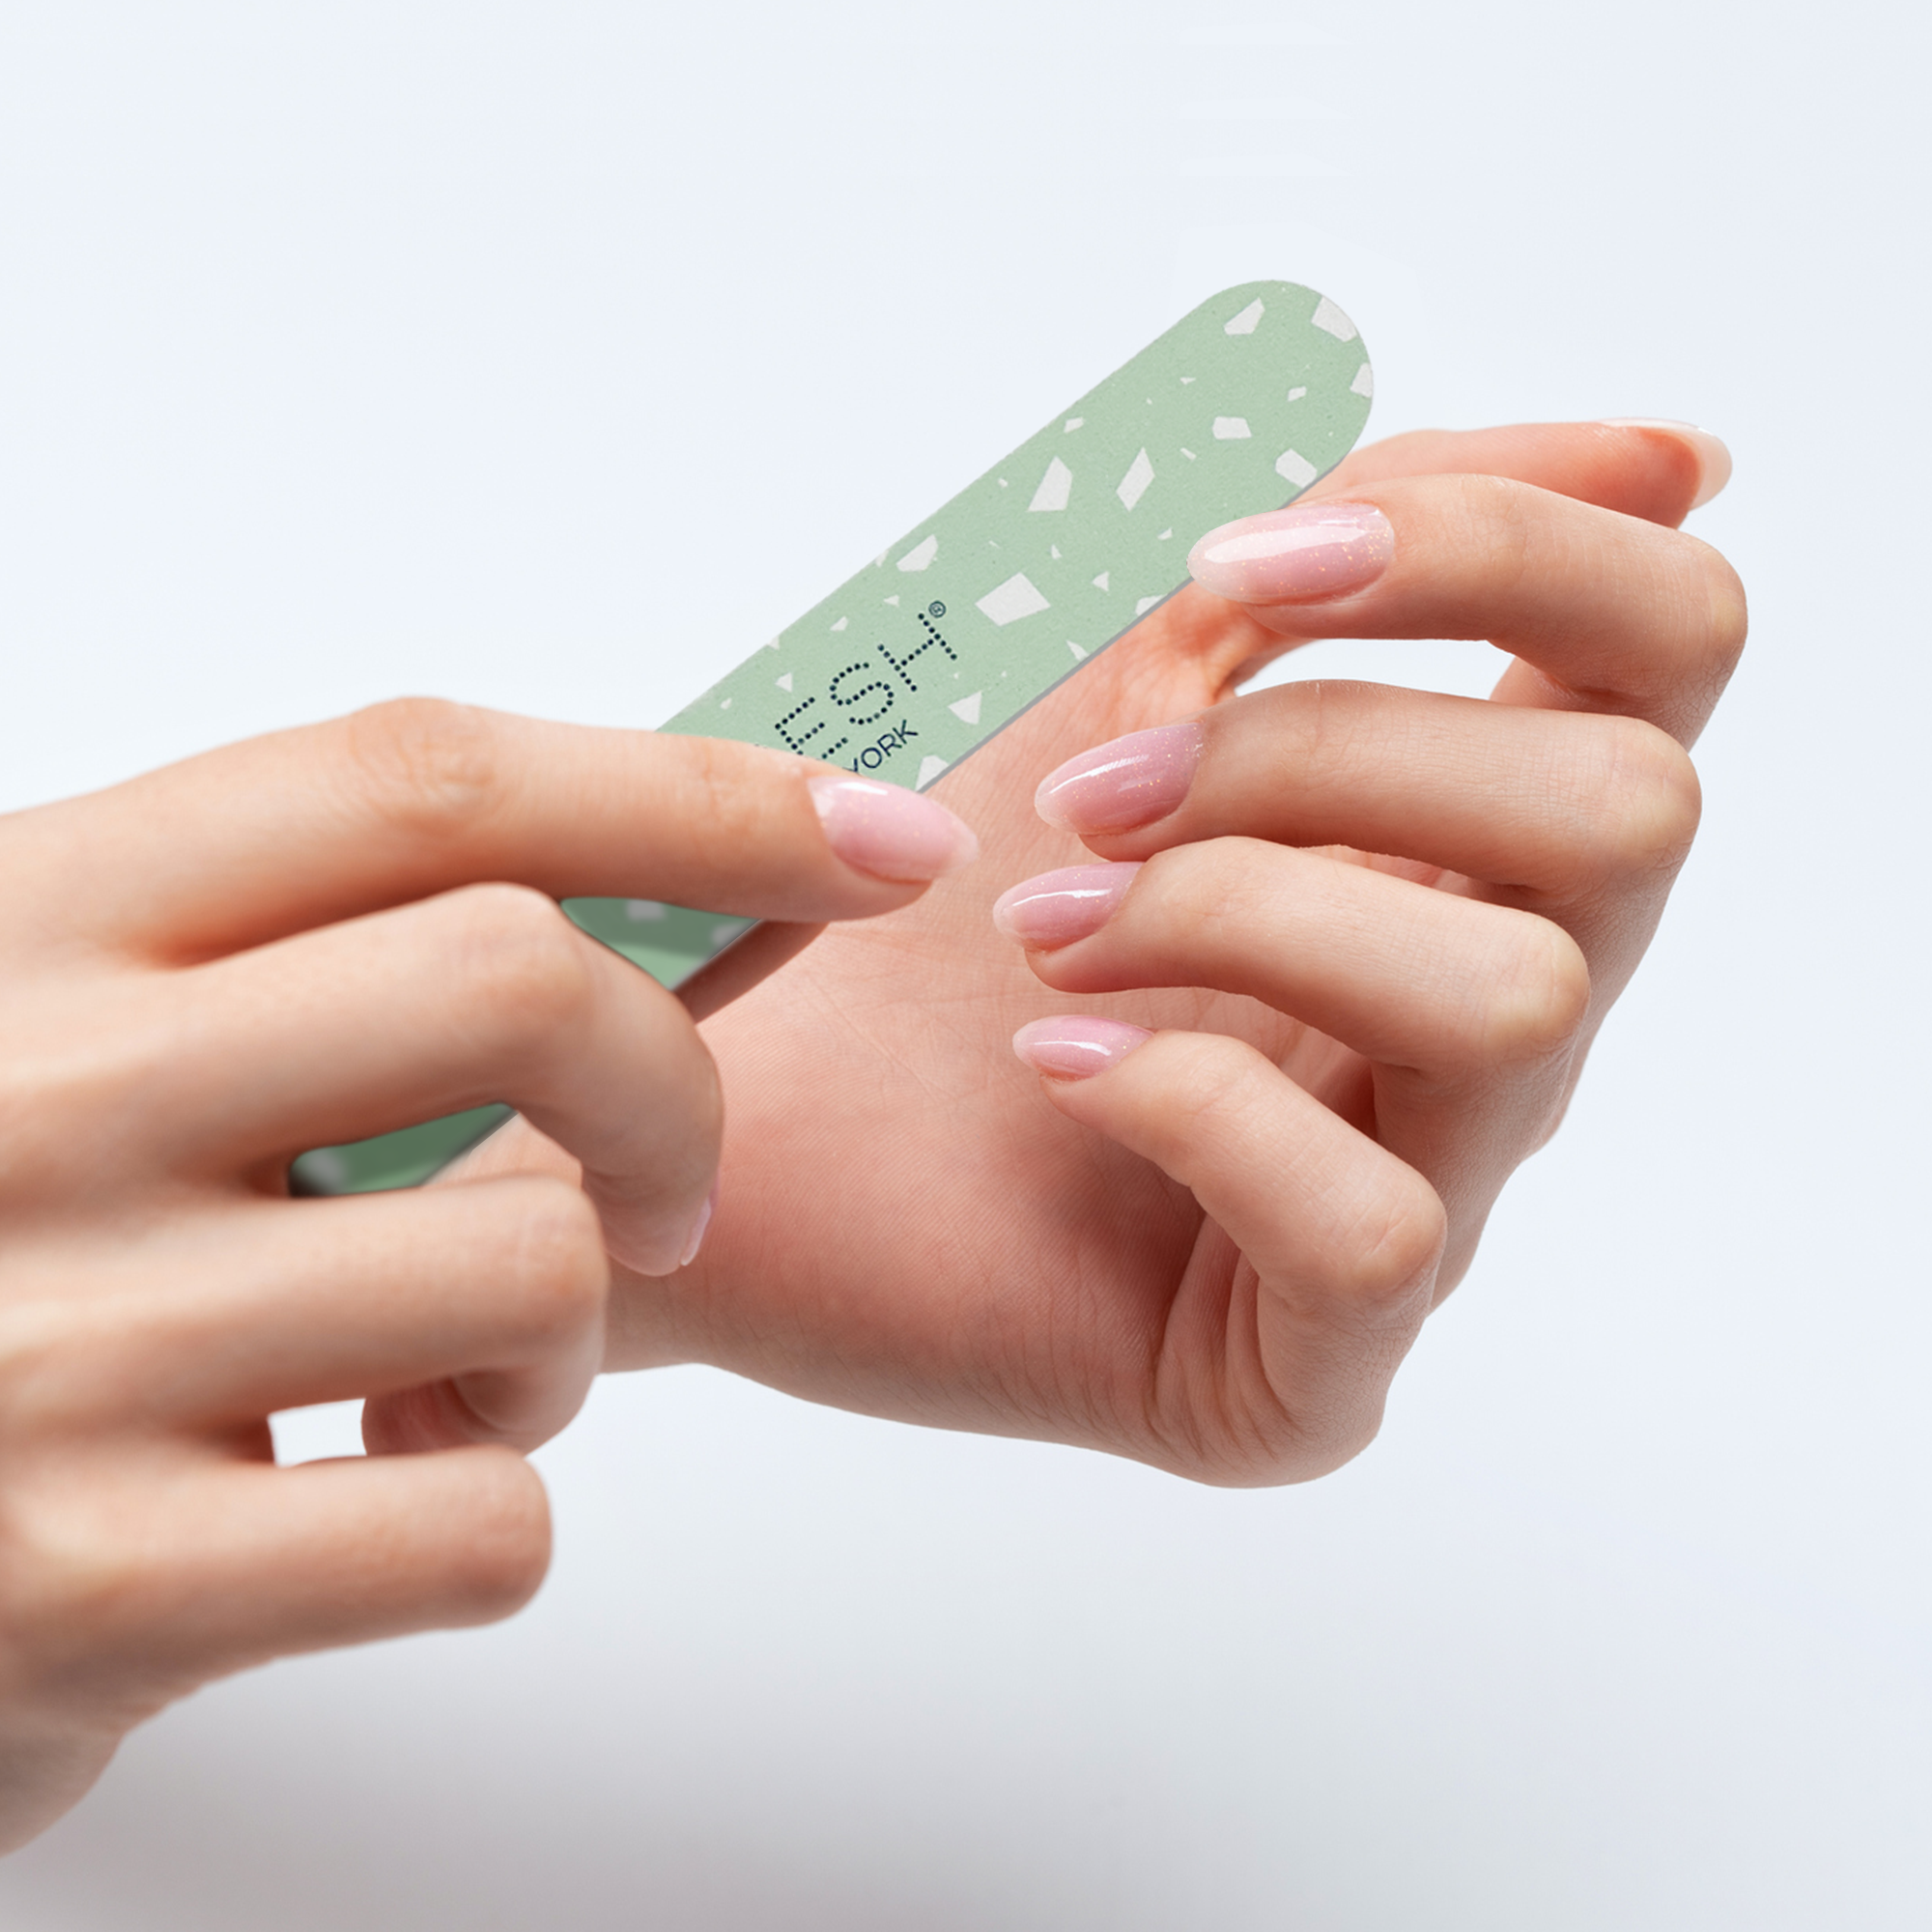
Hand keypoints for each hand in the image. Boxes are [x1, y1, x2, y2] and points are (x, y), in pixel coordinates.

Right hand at [0, 701, 974, 1850]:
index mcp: (31, 918)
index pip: (423, 783)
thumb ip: (309, 963)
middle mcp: (24, 1094)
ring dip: (573, 1343)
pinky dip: (507, 1502)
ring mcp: (48, 1343)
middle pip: (514, 982)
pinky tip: (392, 1490)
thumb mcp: (88, 1037)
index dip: (695, 794)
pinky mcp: (79, 1588)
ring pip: (533, 1270)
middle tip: (668, 1191)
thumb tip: (673, 892)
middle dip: (676, 1089)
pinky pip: (477, 1521)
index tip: (880, 838)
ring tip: (464, 1379)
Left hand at [580, 420, 1742, 1480]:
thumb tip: (1677, 457)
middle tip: (1090, 792)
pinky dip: (1194, 1105)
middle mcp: (1485, 1005)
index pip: (1664, 642)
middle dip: (1327, 751)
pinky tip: (1050, 1064)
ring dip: (1241, 914)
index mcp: (1463, 825)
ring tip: (1043, 931)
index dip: (1501, 546)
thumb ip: (1351, 538)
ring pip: (1521, 1002)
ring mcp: (1421, 1185)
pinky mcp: (1314, 1356)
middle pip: (1626, 812)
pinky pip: (1376, 1229)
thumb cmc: (912, 875)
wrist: (722, 1092)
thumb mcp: (1118, 657)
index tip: (1243, 566)